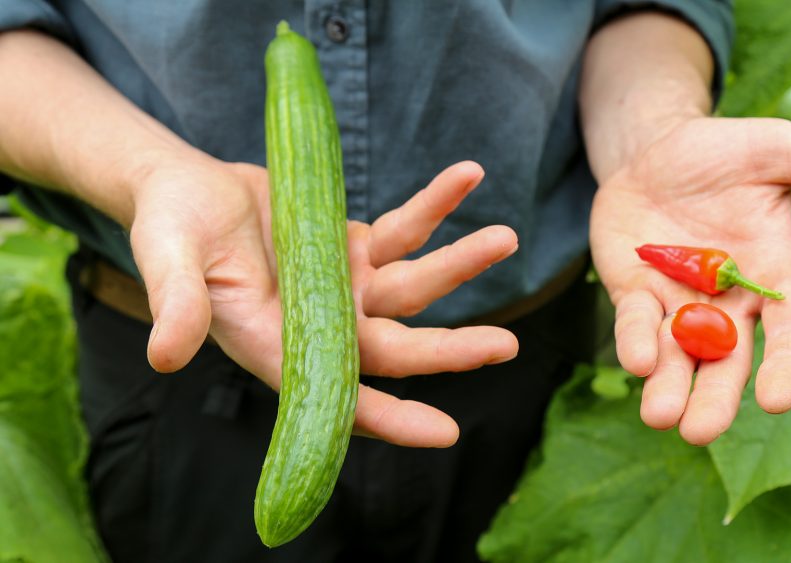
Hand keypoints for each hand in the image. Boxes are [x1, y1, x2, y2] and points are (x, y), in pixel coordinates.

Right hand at [129, 158, 517, 447]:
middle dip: (450, 350)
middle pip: (397, 348)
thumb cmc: (170, 227)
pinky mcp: (357, 245)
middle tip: (506, 346)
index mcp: (280, 346)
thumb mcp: (167, 260)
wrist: (186, 185)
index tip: (446, 432)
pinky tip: (467, 177)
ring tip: (506, 238)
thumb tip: (165, 355)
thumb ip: (178, 304)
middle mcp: (323, 325)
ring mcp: (347, 285)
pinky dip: (437, 205)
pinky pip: (407, 230)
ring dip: (460, 264)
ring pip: (414, 286)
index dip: (391, 419)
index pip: (341, 396)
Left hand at [590, 117, 790, 444]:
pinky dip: (635, 343)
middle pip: (728, 364)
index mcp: (776, 278)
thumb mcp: (781, 152)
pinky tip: (636, 362)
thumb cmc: (729, 154)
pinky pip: (636, 325)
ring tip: (660, 417)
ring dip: (669, 389)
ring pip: (678, 359)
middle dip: (715, 400)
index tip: (777, 400)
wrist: (658, 149)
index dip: (787, 368)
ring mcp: (680, 304)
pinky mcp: (636, 294)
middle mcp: (730, 304)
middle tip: (700, 432)